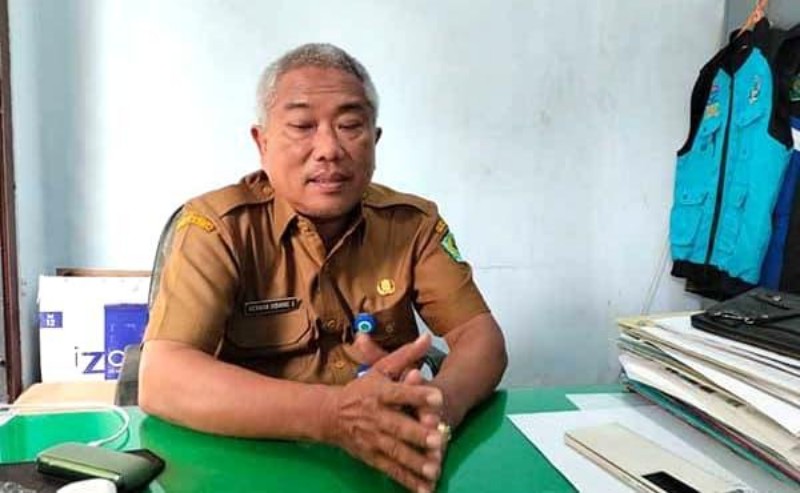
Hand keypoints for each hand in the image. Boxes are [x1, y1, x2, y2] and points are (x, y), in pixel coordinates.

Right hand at [321, 334, 446, 492]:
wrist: (329, 415)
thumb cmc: (363, 389)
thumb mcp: (381, 368)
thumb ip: (405, 355)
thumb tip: (427, 337)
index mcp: (379, 392)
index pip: (399, 392)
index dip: (418, 394)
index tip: (440, 397)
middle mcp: (375, 416)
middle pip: (398, 425)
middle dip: (418, 433)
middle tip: (440, 439)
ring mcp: (373, 439)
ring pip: (395, 451)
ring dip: (414, 462)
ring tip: (434, 469)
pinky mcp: (371, 457)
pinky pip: (390, 470)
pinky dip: (406, 481)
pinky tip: (424, 490)